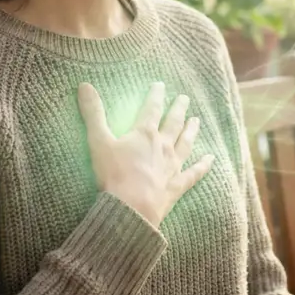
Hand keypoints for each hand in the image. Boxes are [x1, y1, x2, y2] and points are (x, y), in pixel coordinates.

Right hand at [77, 81, 213, 227]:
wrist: (131, 209)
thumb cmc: (114, 174)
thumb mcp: (98, 142)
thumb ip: (93, 114)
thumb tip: (84, 85)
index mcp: (144, 134)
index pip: (152, 109)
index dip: (156, 95)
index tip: (160, 85)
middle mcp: (163, 146)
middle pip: (173, 123)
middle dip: (178, 109)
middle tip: (184, 98)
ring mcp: (172, 166)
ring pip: (185, 143)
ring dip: (191, 131)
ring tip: (196, 120)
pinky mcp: (176, 186)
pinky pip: (194, 173)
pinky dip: (203, 166)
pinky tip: (210, 159)